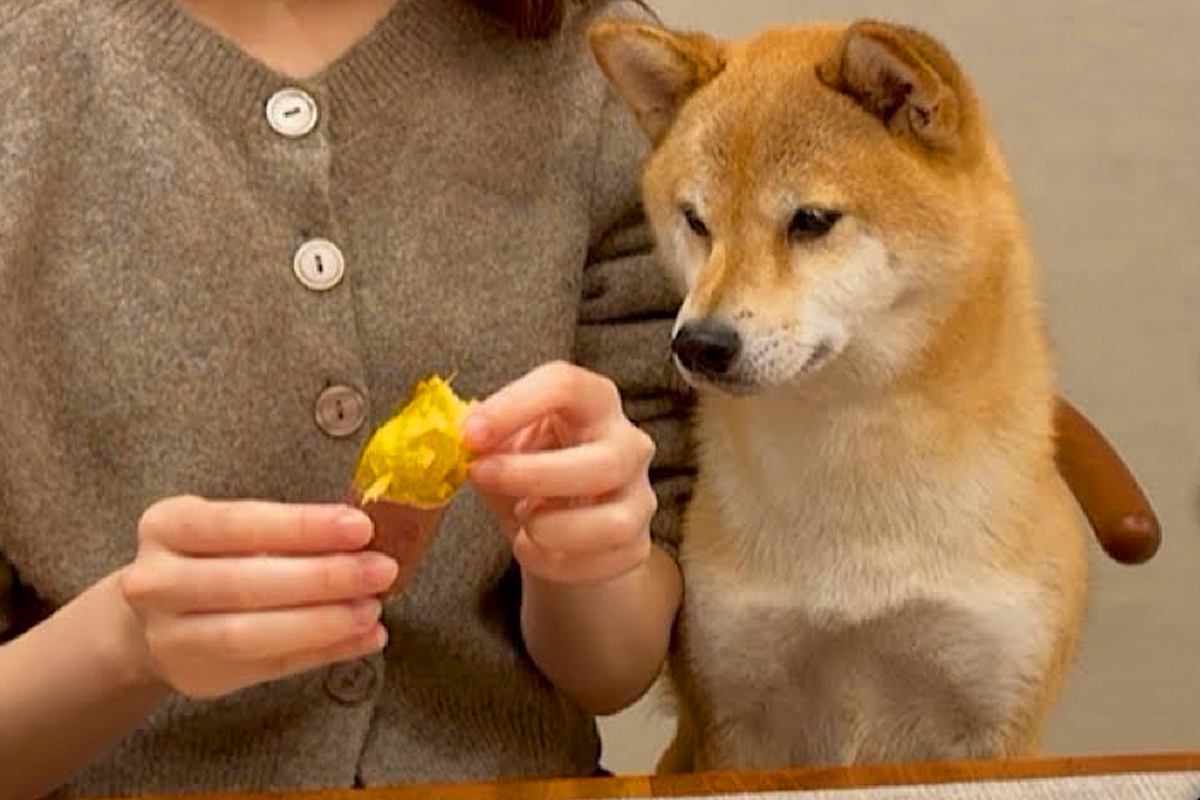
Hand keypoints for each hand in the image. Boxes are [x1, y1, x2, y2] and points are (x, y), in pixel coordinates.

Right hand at [117, 496, 396, 699]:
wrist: (158, 618)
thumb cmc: (213, 558)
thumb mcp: (232, 529)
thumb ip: (288, 532)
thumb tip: (364, 536)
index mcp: (167, 526)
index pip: (237, 523)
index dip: (302, 527)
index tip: (360, 527)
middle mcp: (156, 582)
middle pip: (245, 583)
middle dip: (323, 577)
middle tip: (381, 570)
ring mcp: (171, 636)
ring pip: (252, 634)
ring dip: (323, 623)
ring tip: (372, 610)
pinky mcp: (200, 677)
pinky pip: (270, 667)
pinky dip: (324, 653)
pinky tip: (366, 639)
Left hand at [464, 361, 657, 584]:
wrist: (557, 524)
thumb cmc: (529, 468)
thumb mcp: (503, 445)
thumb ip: (485, 440)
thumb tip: (462, 441)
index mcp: (593, 401)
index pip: (566, 386)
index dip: (514, 406)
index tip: (470, 435)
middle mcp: (628, 443)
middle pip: (602, 461)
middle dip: (532, 475)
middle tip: (482, 478)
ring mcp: (640, 495)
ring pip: (613, 523)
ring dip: (553, 528)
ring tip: (521, 523)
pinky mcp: (637, 543)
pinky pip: (605, 561)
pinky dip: (557, 562)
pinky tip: (531, 548)